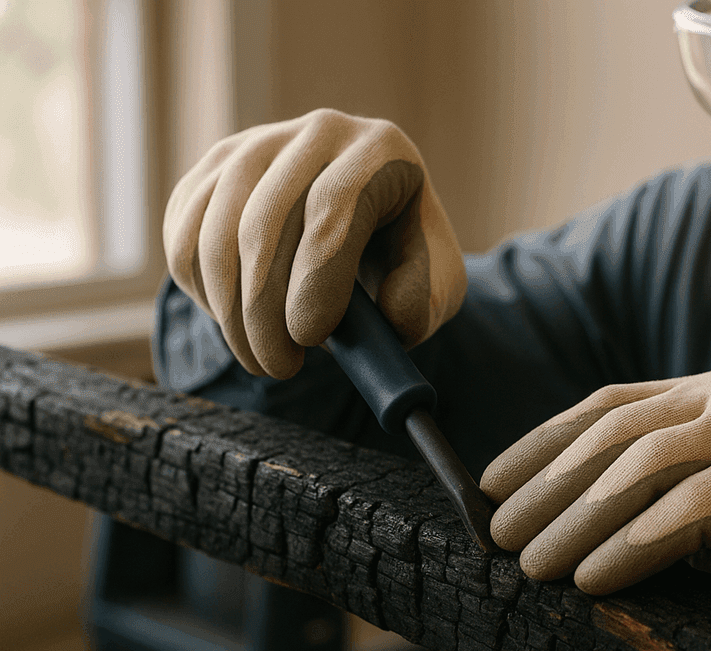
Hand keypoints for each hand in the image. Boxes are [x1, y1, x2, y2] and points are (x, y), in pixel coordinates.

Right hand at [163, 108, 465, 377]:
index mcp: (382, 150)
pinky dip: (204, 294)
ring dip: (230, 313)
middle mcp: (317, 133)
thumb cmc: (402, 259)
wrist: (366, 228)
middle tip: (279, 367)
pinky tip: (238, 323)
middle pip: (265, 221)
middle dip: (264, 310)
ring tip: (262, 359)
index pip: (333, 206)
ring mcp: (257, 145)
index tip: (309, 338)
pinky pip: (185, 238)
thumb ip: (421, 302)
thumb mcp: (436, 283)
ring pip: (215, 233)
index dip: (316, 277)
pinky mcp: (213, 170)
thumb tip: (389, 315)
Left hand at [481, 369, 710, 648]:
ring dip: (577, 519)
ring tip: (532, 564)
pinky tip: (591, 578)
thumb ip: (650, 493)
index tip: (489, 483)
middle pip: (619, 434)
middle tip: (500, 534)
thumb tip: (545, 520)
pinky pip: (688, 512)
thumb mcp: (709, 508)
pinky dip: (632, 547)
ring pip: (645, 467)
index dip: (543, 442)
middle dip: (550, 486)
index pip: (610, 408)